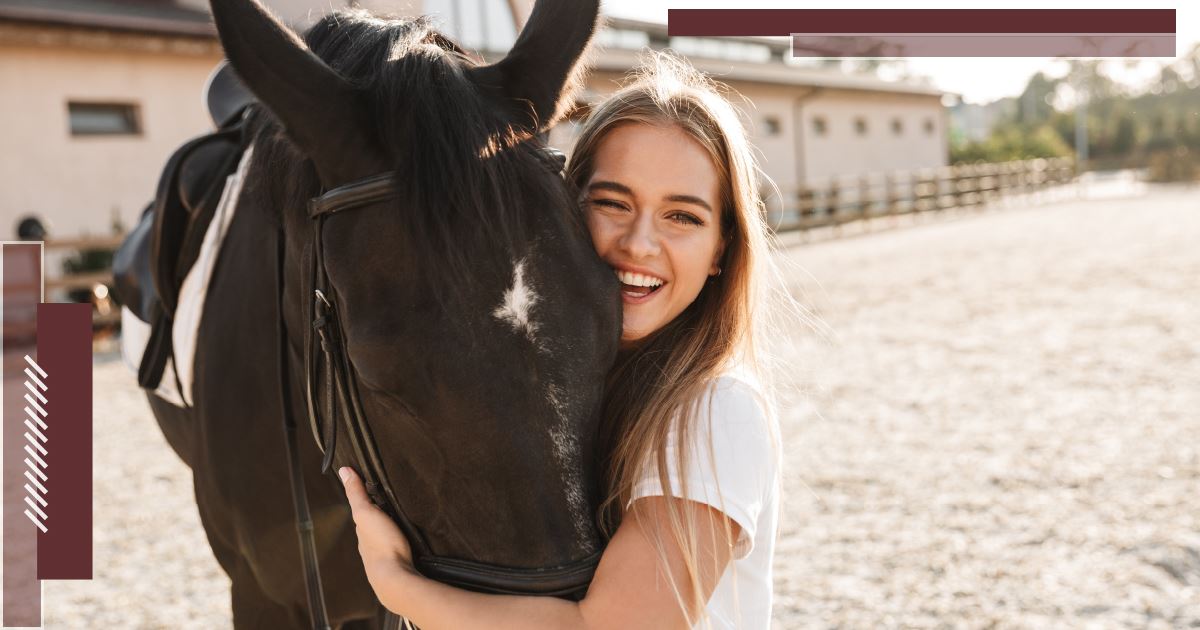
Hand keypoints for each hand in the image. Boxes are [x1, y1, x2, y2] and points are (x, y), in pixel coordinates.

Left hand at [339, 466, 417, 610]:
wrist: (396, 579)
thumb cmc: (381, 546)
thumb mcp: (366, 513)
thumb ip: (356, 494)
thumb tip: (343, 471)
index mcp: (362, 532)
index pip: (363, 514)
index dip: (367, 503)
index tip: (374, 491)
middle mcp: (369, 546)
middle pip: (374, 529)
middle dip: (381, 519)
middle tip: (392, 506)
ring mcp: (384, 558)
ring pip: (385, 541)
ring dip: (391, 533)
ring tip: (402, 524)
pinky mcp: (399, 565)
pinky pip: (398, 551)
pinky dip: (400, 545)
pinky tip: (408, 543)